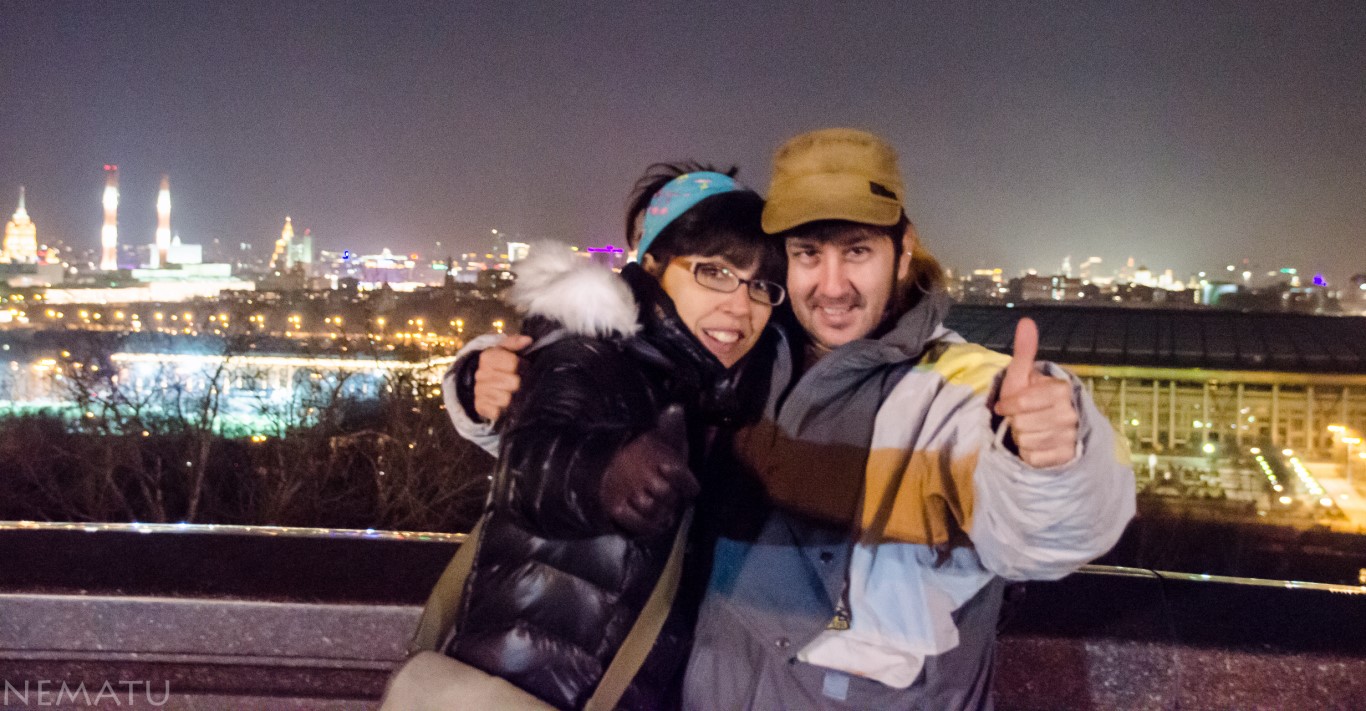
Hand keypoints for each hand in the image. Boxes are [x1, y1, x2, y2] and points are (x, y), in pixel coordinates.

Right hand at [474, 334, 530, 421]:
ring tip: (512, 393)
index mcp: (487, 357)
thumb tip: (528, 340)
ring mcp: (478, 391)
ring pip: (506, 399)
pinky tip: (504, 405)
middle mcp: (480, 374)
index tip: (523, 368)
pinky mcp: (479, 406)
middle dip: (520, 384)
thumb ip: (515, 343)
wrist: (483, 382)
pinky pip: (497, 412)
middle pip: (513, 383)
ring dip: (513, 398)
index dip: (523, 366)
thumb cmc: (501, 364)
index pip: (514, 363)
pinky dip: (503, 410)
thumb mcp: (506, 350)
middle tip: (519, 383)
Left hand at [600, 404, 698, 535]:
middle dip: (657, 488)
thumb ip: (671, 427)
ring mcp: (655, 512)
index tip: (663, 465)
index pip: (689, 485)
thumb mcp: (659, 439)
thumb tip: (675, 408)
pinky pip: (639, 527)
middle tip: (646, 479)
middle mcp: (670, 498)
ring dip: (641, 501)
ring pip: (654, 512)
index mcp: (678, 479)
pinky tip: (619, 506)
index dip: (679, 477)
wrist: (622, 471)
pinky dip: (629, 517)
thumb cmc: (647, 455)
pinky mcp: (640, 523)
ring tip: (631, 492)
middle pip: (669, 497)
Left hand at [993, 318, 1078, 467]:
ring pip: (1027, 441)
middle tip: (1021, 419)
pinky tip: (1035, 444)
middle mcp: (1071, 413)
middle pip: (1022, 423)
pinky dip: (1028, 453)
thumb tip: (1026, 322)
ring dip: (1020, 437)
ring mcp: (1071, 436)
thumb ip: (1024, 351)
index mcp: (1061, 390)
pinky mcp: (1067, 456)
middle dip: (1015, 422)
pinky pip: (1034, 457)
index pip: (1021, 403)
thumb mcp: (1021, 376)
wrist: (1041, 425)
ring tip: (1028, 430)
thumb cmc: (1027, 398)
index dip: (1008, 405)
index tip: (1005, 405)